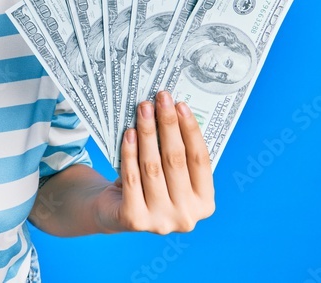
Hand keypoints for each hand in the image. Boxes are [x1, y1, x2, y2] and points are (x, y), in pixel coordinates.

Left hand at [94, 91, 215, 233]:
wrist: (115, 212)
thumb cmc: (149, 186)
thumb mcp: (170, 175)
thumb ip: (176, 154)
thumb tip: (173, 112)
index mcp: (204, 204)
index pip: (200, 160)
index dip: (190, 130)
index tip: (181, 104)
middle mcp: (187, 217)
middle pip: (175, 160)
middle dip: (168, 124)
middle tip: (161, 98)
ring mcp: (161, 222)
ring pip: (152, 167)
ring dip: (148, 133)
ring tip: (143, 109)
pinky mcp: (134, 219)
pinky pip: (132, 177)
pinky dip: (130, 152)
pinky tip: (129, 132)